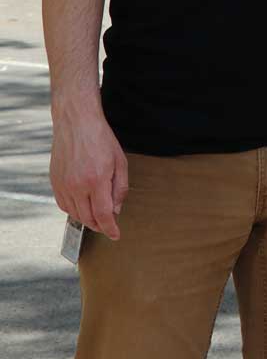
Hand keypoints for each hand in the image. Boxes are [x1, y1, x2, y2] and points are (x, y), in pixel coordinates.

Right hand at [50, 104, 128, 239]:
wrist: (76, 123)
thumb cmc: (102, 140)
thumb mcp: (120, 162)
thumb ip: (120, 188)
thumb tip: (116, 210)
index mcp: (96, 180)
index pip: (103, 214)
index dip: (110, 228)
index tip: (116, 235)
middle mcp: (77, 185)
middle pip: (88, 218)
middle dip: (100, 226)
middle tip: (109, 226)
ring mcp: (63, 184)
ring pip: (74, 213)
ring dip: (86, 220)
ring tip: (98, 217)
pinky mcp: (54, 182)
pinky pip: (63, 204)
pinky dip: (73, 210)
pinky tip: (83, 208)